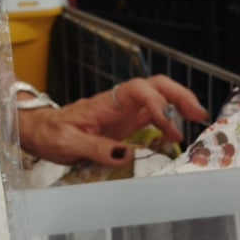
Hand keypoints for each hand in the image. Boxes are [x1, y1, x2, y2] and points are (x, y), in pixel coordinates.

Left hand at [19, 76, 206, 166]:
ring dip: (179, 105)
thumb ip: (96, 148)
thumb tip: (127, 154)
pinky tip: (178, 134)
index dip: (157, 104)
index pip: (138, 90)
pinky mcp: (126, 124)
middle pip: (155, 86)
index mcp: (105, 103)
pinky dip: (170, 121)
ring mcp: (124, 113)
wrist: (40, 131)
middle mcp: (118, 103)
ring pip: (158, 98)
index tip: (168, 126)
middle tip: (198, 114)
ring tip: (198, 120)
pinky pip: (153, 116)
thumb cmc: (51, 134)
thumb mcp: (67, 143)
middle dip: (179, 95)